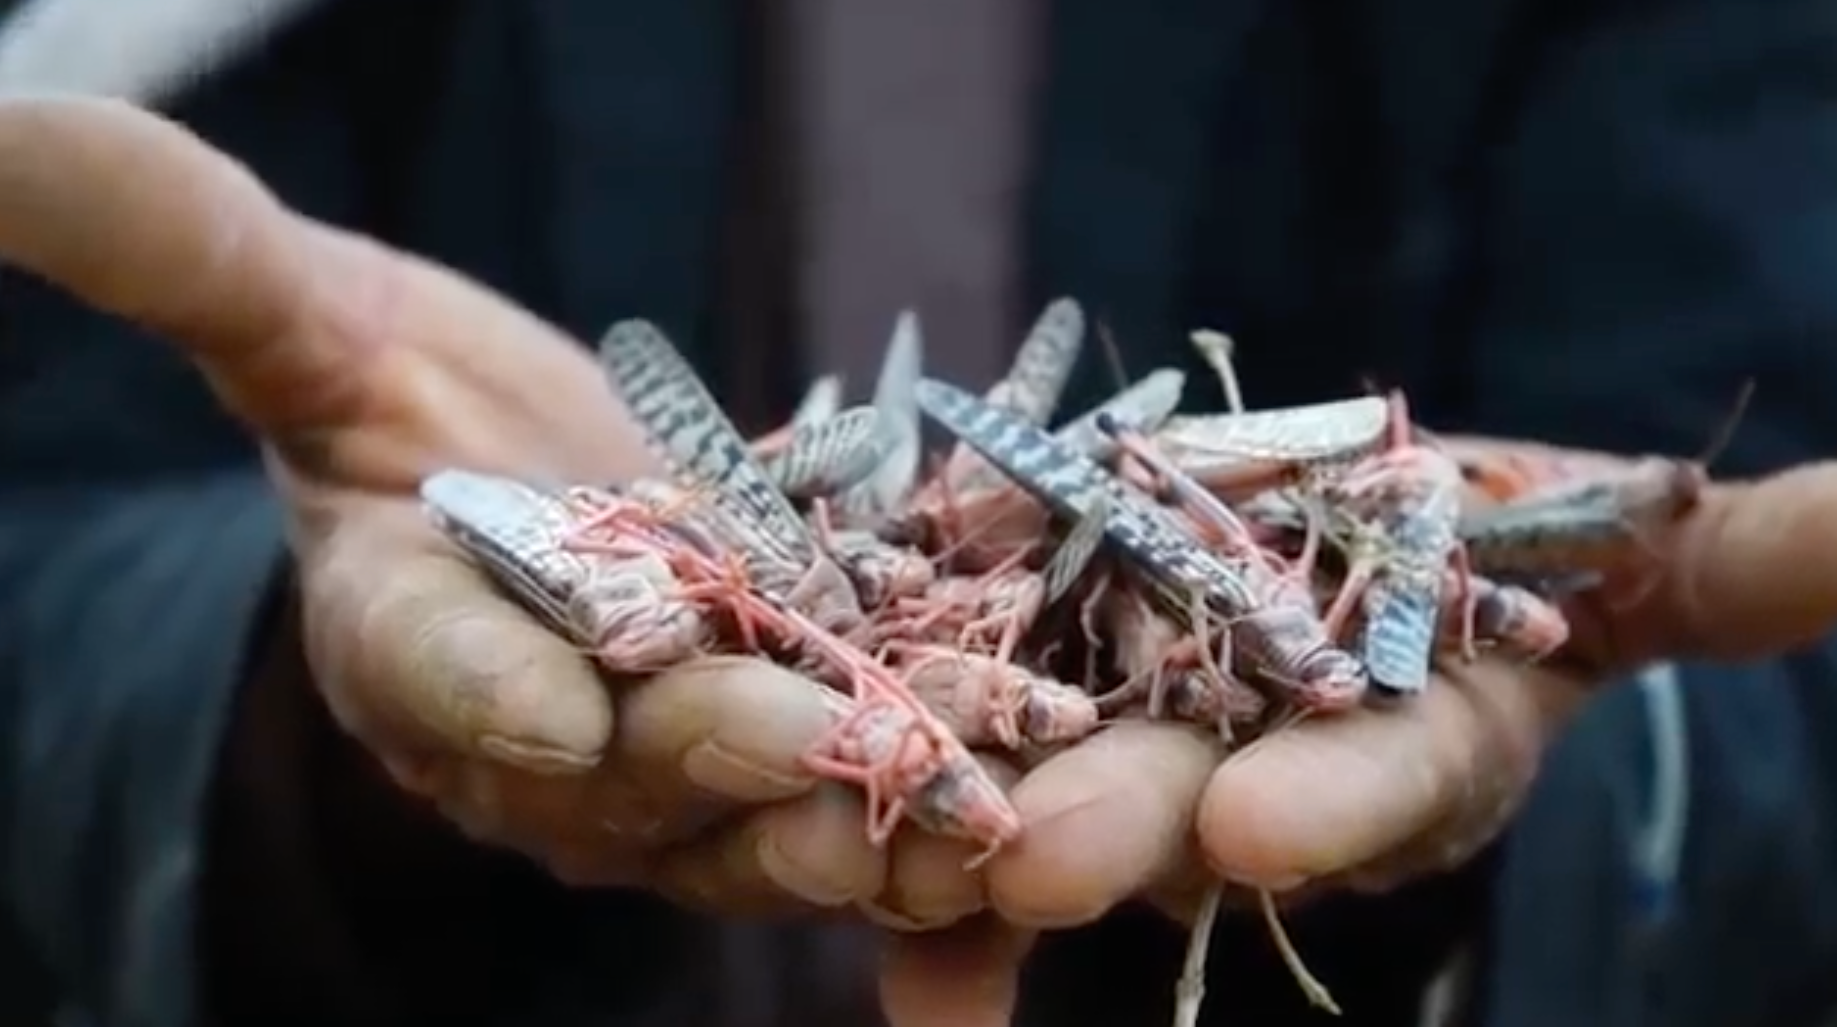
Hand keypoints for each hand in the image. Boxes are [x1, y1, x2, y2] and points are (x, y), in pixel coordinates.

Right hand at [0, 97, 900, 911]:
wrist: (519, 469)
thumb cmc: (389, 394)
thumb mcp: (299, 313)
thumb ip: (189, 253)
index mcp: (398, 634)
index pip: (416, 663)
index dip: (470, 686)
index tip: (537, 700)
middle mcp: (530, 731)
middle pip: (617, 756)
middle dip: (709, 747)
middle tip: (807, 737)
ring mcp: (663, 762)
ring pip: (751, 803)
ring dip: (851, 808)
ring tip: (954, 804)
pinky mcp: (776, 742)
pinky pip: (848, 778)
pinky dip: (925, 781)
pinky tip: (1014, 772)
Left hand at [878, 453, 1836, 1024]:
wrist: (1343, 558)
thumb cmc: (1498, 561)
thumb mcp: (1618, 551)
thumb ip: (1729, 560)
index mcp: (1406, 743)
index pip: (1383, 779)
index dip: (1336, 803)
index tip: (1265, 822)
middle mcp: (1272, 771)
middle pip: (1189, 802)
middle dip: (1123, 828)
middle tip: (1041, 849)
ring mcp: (1140, 752)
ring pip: (1049, 798)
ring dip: (963, 839)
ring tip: (875, 858)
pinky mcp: (1033, 711)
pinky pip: (962, 791)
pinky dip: (909, 879)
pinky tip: (841, 930)